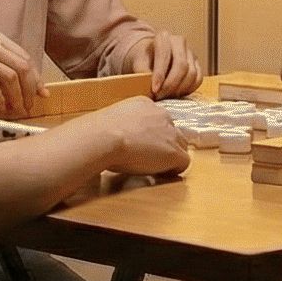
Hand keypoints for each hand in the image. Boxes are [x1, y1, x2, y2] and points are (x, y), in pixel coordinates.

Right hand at [0, 29, 45, 117]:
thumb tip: (15, 72)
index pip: (26, 58)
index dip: (36, 78)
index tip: (41, 92)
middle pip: (23, 69)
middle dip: (31, 91)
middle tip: (31, 105)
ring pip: (11, 79)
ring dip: (18, 97)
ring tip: (17, 109)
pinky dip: (0, 99)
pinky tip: (0, 108)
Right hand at [65, 96, 189, 178]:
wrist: (104, 137)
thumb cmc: (98, 132)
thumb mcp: (109, 120)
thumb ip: (118, 125)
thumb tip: (108, 137)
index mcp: (145, 105)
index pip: (157, 119)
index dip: (152, 134)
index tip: (143, 144)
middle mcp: (162, 115)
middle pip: (172, 131)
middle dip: (164, 144)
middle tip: (150, 158)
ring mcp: (170, 134)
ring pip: (180, 146)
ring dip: (170, 157)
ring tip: (155, 168)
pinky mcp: (174, 153)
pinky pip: (184, 162)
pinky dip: (174, 170)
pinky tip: (160, 175)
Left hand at [130, 32, 204, 96]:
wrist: (153, 57)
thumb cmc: (145, 60)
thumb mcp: (139, 64)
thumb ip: (142, 73)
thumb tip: (150, 85)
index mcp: (163, 37)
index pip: (164, 54)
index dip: (160, 73)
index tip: (154, 89)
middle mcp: (179, 41)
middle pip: (181, 65)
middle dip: (171, 84)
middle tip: (161, 96)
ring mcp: (191, 52)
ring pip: (192, 74)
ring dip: (179, 89)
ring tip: (166, 96)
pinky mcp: (197, 63)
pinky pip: (198, 79)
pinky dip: (188, 90)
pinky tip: (176, 94)